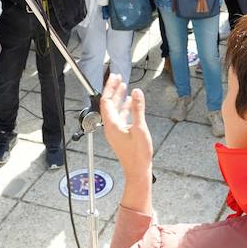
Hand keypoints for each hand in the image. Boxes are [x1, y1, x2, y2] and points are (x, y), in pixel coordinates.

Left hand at [100, 74, 153, 188]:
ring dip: (119, 98)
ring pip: (115, 110)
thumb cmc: (138, 154)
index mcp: (112, 125)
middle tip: (117, 78)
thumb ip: (138, 109)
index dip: (110, 87)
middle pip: (109, 104)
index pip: (106, 101)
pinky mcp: (121, 134)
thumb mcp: (140, 129)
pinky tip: (130, 103)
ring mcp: (115, 131)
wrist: (138, 170)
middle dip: (113, 90)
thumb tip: (136, 92)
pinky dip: (124, 108)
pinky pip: (120, 116)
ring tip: (124, 87)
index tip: (114, 77)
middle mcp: (111, 127)